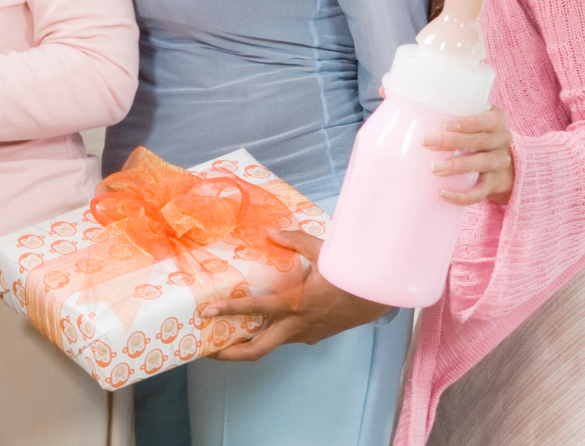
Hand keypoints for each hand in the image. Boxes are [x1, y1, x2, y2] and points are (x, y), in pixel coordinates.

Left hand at [205, 229, 391, 360]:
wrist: (378, 298)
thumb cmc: (349, 273)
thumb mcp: (322, 251)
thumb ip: (293, 240)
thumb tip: (269, 231)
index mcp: (296, 303)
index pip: (256, 309)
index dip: (229, 310)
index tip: (206, 312)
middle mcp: (297, 324)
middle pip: (258, 350)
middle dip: (230, 354)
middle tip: (208, 350)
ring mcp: (305, 333)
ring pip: (271, 345)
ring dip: (248, 344)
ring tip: (224, 337)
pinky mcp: (313, 335)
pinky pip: (285, 338)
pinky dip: (269, 333)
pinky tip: (259, 323)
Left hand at [428, 105, 514, 205]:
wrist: (495, 160)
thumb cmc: (469, 130)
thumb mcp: (461, 115)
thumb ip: (433, 106)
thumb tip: (387, 92)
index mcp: (495, 119)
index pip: (488, 119)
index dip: (468, 123)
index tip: (444, 125)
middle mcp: (502, 139)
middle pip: (481, 140)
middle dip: (454, 141)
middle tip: (427, 142)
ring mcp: (499, 162)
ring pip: (482, 163)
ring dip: (458, 165)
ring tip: (434, 168)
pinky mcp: (494, 182)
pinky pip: (481, 191)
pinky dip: (464, 195)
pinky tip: (444, 194)